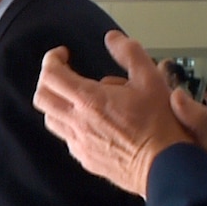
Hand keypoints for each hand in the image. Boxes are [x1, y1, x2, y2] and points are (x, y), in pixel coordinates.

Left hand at [32, 32, 204, 196]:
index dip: (52, 60)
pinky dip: (71, 124)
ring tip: (78, 97)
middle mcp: (78, 122)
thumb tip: (112, 39)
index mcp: (89, 100)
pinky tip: (91, 121)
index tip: (63, 55)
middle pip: (42, 97)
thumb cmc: (160, 126)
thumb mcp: (151, 80)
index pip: (51, 75)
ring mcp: (78, 143)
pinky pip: (67, 138)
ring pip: (51, 119)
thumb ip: (130, 54)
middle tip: (63, 73)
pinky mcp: (85, 158)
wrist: (164, 167)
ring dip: (58, 103)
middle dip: (48, 80)